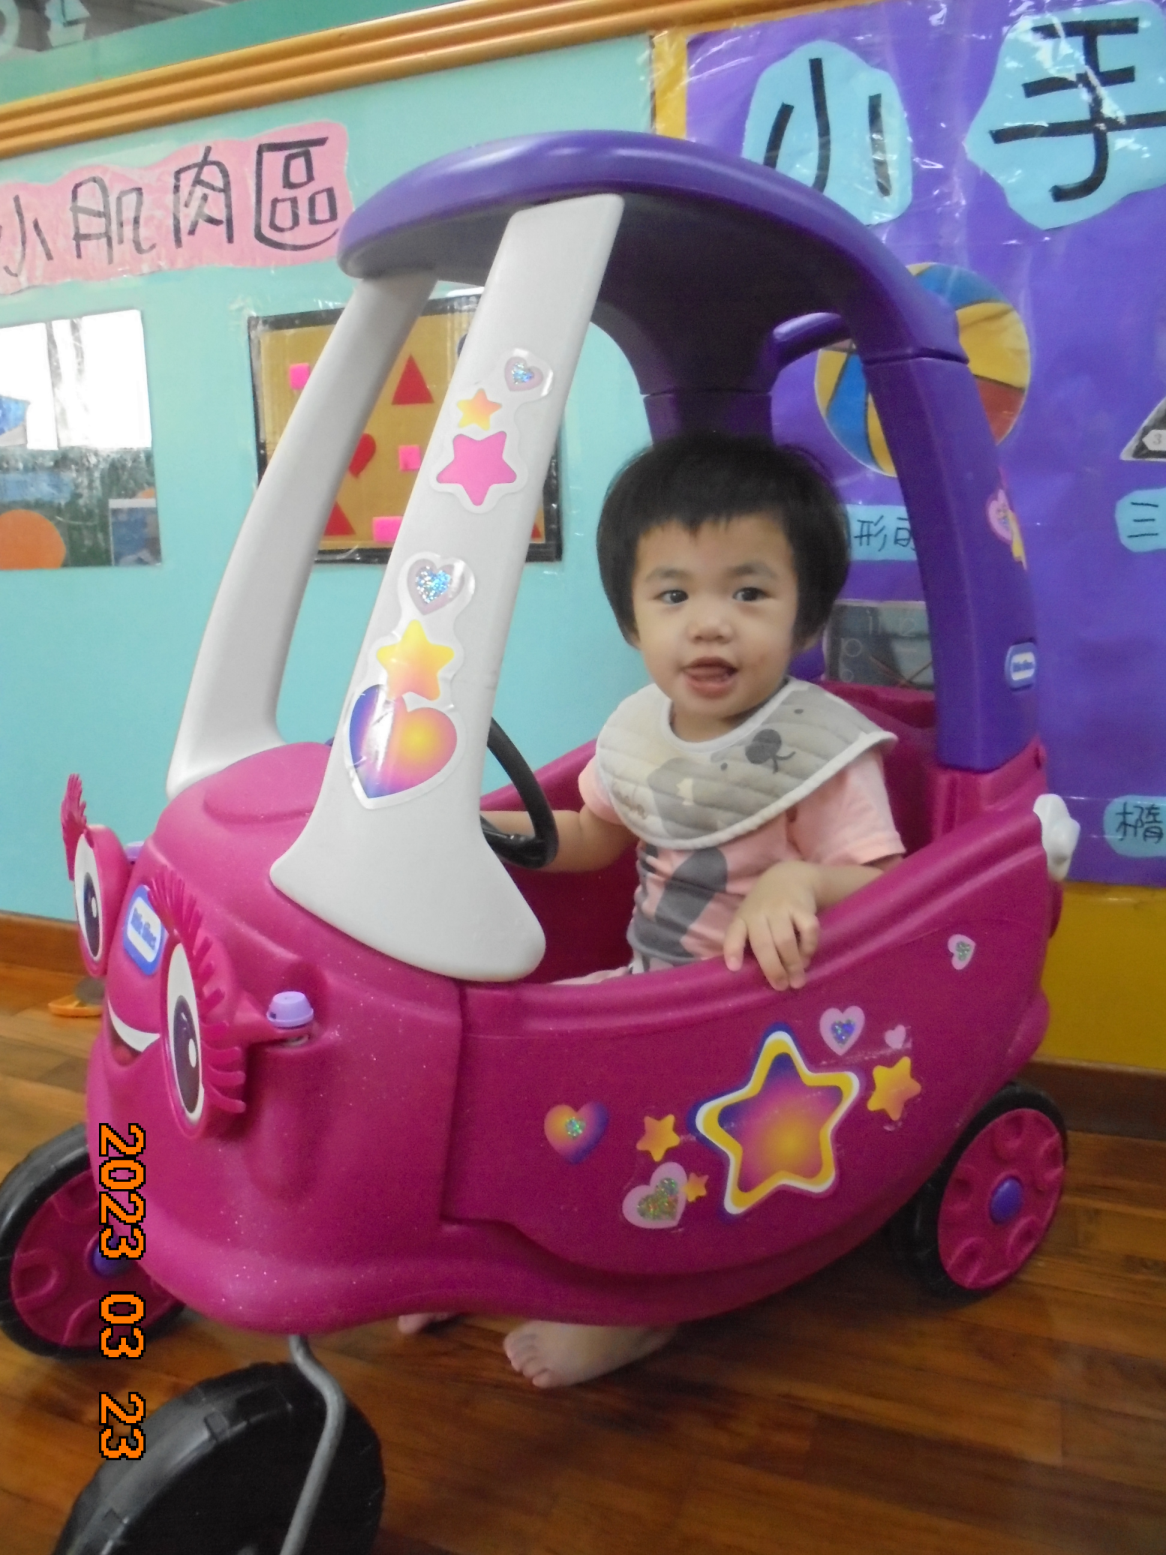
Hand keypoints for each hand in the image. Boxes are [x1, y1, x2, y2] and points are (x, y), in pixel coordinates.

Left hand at [723, 860, 820, 990]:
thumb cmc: (765, 907)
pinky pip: (808, 930)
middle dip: (773, 968)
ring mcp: (781, 908)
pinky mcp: (802, 907)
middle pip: (764, 944)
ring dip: (792, 963)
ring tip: (797, 980)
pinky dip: (809, 946)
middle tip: (781, 986)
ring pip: (785, 940)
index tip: (734, 968)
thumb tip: (748, 975)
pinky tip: (807, 956)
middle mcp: (760, 912)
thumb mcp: (750, 917)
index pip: (734, 933)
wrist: (788, 877)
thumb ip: (748, 941)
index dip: (733, 950)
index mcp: (743, 918)